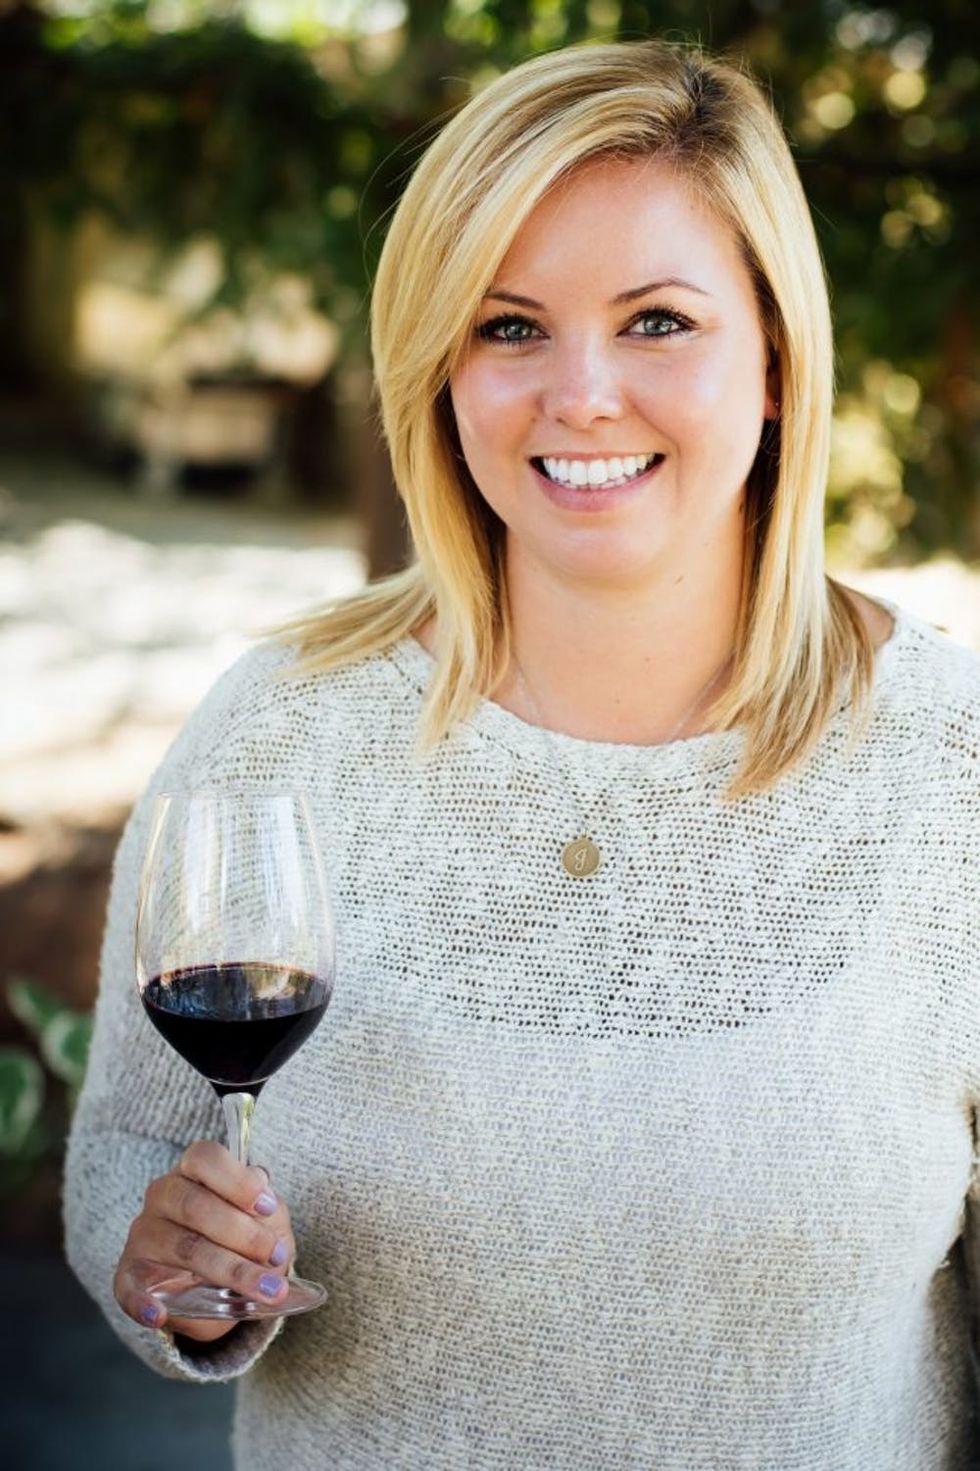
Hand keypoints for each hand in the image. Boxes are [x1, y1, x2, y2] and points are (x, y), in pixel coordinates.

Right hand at [113, 1141, 295, 1343]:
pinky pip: (128, 1288)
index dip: (238, 1180)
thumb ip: (267, 1209)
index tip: (267, 1207)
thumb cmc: (243, 1240)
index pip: (205, 1158)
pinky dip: (139, 1302)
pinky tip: (157, 1315)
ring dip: (230, 1269)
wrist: (221, 1287)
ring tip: (266, 1289)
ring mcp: (144, 1235)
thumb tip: (266, 1201)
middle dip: (243, 1233)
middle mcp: (163, 1196)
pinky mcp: (129, 1275)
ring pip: (183, 1246)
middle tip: (276, 1255)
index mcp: (193, 1172)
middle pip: (196, 1205)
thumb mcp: (264, 1221)